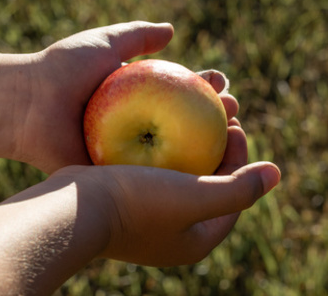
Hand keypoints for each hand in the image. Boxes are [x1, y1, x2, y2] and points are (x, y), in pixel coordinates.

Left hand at [17, 21, 237, 172]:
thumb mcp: (104, 43)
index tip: (221, 82)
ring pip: (173, 153)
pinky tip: (202, 168)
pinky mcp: (113, 176)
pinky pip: (149, 175)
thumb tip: (171, 30)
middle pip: (182, 123)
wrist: (28, 104)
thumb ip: (137, 36)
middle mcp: (132, 125)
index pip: (178, 91)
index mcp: (132, 97)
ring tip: (230, 135)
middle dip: (213, 117)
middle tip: (232, 110)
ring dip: (205, 147)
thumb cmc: (62, 70)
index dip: (202, 87)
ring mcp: (124, 152)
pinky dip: (177, 173)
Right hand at [49, 119, 279, 266]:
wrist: (72, 211)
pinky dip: (157, 145)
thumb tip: (275, 174)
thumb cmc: (136, 204)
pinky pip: (150, 167)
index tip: (234, 120)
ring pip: (176, 170)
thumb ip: (239, 189)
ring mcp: (146, 216)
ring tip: (187, 107)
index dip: (240, 154)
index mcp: (196, 238)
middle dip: (215, 142)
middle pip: (206, 180)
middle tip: (215, 110)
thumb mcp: (196, 198)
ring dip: (186, 139)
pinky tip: (153, 117)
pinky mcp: (123, 200)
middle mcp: (172, 230)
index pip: (233, 193)